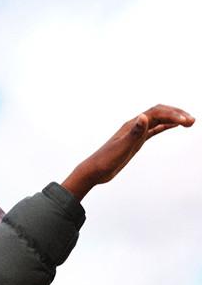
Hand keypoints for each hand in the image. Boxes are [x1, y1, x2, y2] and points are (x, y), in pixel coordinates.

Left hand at [61, 104, 193, 199]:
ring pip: (158, 120)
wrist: (93, 172)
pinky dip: (165, 126)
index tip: (186, 122)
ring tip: (189, 123)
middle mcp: (134, 126)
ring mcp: (135, 133)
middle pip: (160, 113)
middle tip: (192, 121)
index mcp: (132, 125)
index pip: (156, 113)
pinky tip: (173, 126)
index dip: (172, 115)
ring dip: (174, 119)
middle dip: (177, 115)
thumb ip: (134, 132)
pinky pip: (154, 130)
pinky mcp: (135, 142)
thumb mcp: (121, 147)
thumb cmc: (104, 161)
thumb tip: (144, 116)